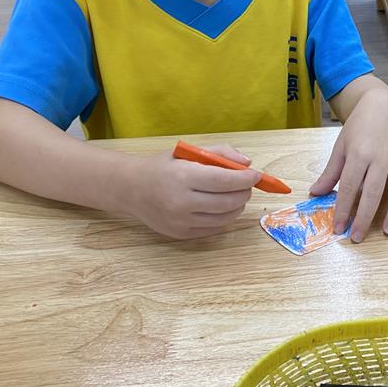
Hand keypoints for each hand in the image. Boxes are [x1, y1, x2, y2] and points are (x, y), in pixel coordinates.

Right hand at [130, 144, 259, 238]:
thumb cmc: (163, 167)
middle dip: (244, 192)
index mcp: (182, 177)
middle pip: (228, 201)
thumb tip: (247, 163)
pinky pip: (214, 228)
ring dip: (237, 206)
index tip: (256, 175)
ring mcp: (180, 222)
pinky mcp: (181, 234)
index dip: (245, 179)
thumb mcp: (188, 152)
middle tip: (247, 184)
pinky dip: (224, 217)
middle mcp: (181, 202)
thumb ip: (220, 153)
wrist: (130, 189)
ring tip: (236, 194)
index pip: (224, 180)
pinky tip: (222, 206)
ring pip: (224, 218)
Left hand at [310, 88, 387, 241]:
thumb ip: (331, 172)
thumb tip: (316, 192)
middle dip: (364, 218)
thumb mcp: (341, 146)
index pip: (350, 188)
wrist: (384, 105)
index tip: (339, 227)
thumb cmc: (360, 125)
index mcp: (359, 154)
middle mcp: (381, 158)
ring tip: (387, 231)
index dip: (344, 210)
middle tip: (357, 237)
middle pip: (374, 193)